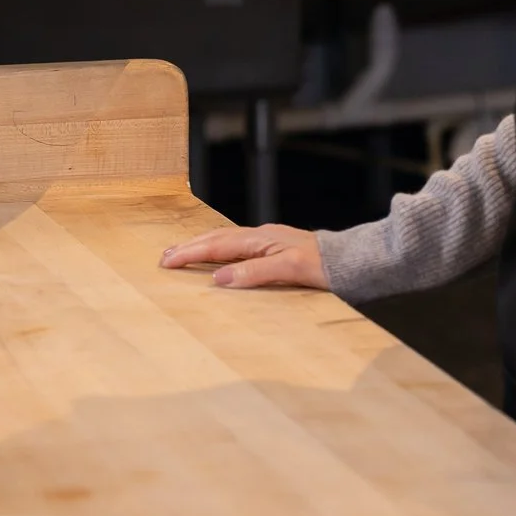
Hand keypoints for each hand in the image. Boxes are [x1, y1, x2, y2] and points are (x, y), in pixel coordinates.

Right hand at [159, 225, 329, 289]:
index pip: (216, 246)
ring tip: (181, 253)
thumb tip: (219, 278)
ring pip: (225, 240)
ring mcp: (267, 242)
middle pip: (216, 239)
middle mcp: (260, 237)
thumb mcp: (289, 270)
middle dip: (189, 247)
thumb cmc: (324, 265)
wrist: (350, 260)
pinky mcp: (274, 249)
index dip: (190, 253)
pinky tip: (217, 257)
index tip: (167, 261)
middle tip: (164, 257)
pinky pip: (237, 247)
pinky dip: (218, 250)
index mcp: (260, 239)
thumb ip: (254, 272)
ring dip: (201, 247)